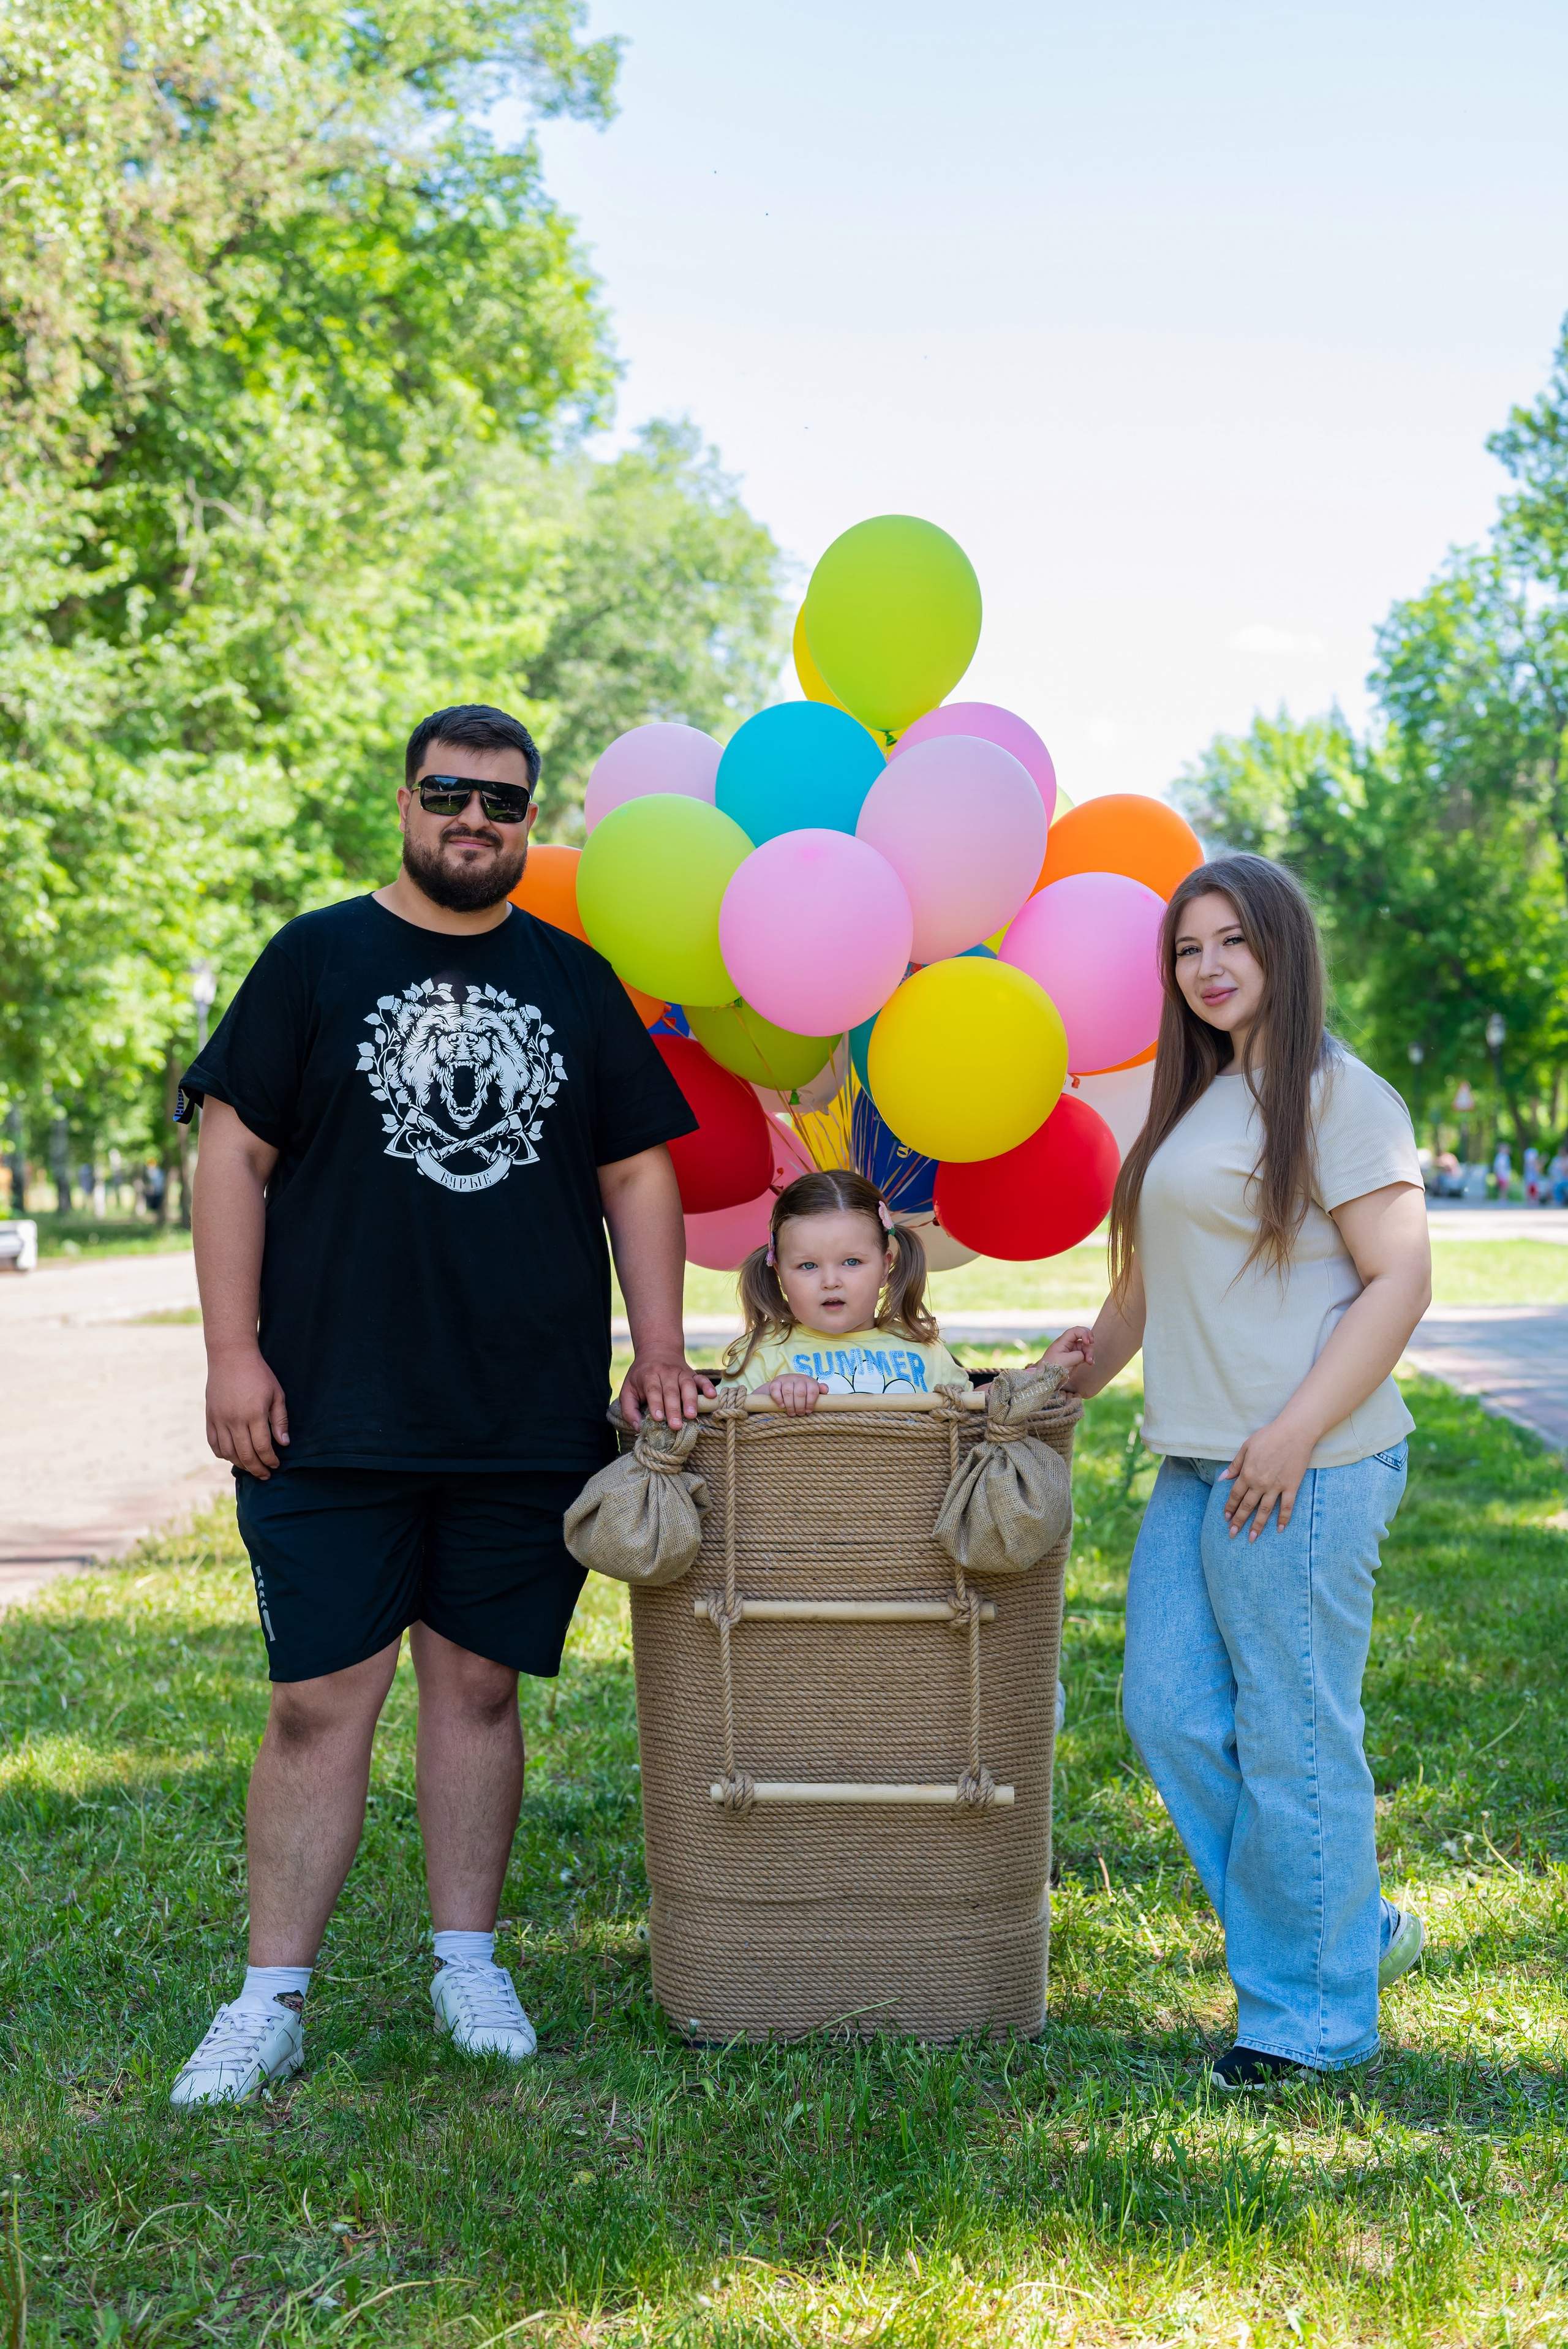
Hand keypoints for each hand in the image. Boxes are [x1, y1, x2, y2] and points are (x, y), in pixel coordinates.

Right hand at [206, 1346, 288, 1478]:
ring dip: (240, 1464)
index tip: (276, 1465)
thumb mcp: (277, 1394)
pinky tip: (232, 1456)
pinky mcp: (209, 1417)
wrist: (231, 1357)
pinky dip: (222, 1454)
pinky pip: (213, 1443)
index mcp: (254, 1414)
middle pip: (245, 1455)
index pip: (262, 1447)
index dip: (270, 1460)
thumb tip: (284, 1444)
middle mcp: (234, 1420)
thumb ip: (280, 1420)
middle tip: (265, 1474)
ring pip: (228, 1453)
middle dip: (257, 1468)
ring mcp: (219, 1419)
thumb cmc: (258, 1374)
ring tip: (251, 1467)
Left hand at [620, 1349, 714, 1429]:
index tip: (658, 1418)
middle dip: (674, 1409)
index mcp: (649, 1375)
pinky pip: (701, 1378)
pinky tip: (712, 1395)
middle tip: (676, 1425)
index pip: (653, 1390)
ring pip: (687, 1385)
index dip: (656, 1403)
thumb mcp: (628, 1389)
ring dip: (690, 1400)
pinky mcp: (692, 1373)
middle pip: (671, 1391)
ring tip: (691, 1415)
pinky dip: (707, 1386)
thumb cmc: (641, 1376)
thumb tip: (639, 1427)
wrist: (657, 1349)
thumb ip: (629, 1409)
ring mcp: (680, 1372)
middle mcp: (666, 1372)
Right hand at [760, 1373, 826, 1416]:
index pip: (812, 1391)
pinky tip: (782, 1406)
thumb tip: (825, 1390)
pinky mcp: (775, 1382)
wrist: (784, 1383)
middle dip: (800, 1406)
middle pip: (800, 1393)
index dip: (811, 1403)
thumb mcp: (811, 1389)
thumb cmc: (801, 1389)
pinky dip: (778, 1399)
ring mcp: (786, 1379)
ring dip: (790, 1405)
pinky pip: (775, 1389)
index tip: (808, 1411)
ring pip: (788, 1391)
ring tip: (792, 1413)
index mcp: (809, 1381)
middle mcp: (798, 1378)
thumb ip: (819, 1390)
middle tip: (799, 1414)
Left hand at [1041, 1325, 1094, 1376]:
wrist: (1047, 1379)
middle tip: (1091, 1344)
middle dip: (1088, 1340)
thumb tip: (1084, 1355)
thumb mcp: (1066, 1361)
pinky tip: (1091, 1363)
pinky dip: (1089, 1358)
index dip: (1083, 1333)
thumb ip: (1078, 1355)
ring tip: (1090, 1362)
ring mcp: (1072, 1351)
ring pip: (1085, 1347)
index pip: (1075, 1331)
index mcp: (1062, 1341)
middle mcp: (1067, 1344)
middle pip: (1082, 1336)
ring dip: (1090, 1352)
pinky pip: (1085, 1355)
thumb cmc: (1053, 1368)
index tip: (1088, 1342)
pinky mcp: (1075, 1358)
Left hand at [1222, 1417, 1315, 1540]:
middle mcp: (1260, 1484)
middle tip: (1233, 1534)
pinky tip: (1279, 1529)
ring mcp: (1276, 1487)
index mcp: (1247, 1474)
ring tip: (1252, 1538)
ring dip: (1257, 1525)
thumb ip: (1235, 1465)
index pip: (1235, 1495)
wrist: (1294, 1432)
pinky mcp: (1291, 1487)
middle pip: (1247, 1507)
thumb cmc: (1269, 1436)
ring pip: (1265, 1511)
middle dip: (1239, 1522)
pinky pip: (1287, 1507)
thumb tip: (1223, 1478)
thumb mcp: (1246, 1447)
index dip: (1230, 1508)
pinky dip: (1283, 1519)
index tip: (1226, 1518)